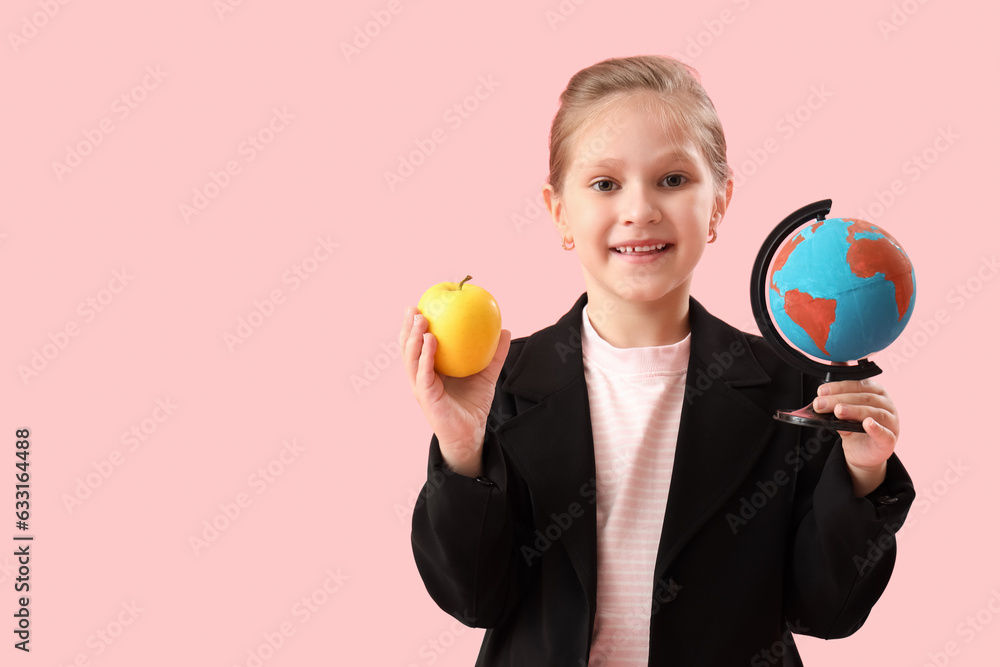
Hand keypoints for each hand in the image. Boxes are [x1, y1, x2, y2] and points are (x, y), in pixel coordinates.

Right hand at [400, 305, 511, 477]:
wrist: (471, 433)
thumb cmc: (473, 404)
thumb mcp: (486, 374)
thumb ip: (494, 354)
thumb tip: (505, 330)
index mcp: (430, 369)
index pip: (417, 343)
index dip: (414, 325)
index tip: (419, 305)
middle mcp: (421, 376)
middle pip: (408, 347)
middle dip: (407, 327)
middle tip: (413, 308)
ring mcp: (421, 386)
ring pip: (411, 358)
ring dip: (413, 337)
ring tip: (420, 319)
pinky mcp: (426, 397)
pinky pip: (423, 373)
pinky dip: (425, 356)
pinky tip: (430, 340)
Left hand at [812, 378, 898, 496]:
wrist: (864, 453)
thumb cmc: (857, 429)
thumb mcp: (844, 417)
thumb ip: (838, 409)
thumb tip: (822, 403)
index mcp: (876, 393)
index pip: (858, 385)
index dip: (839, 387)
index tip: (821, 391)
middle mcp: (886, 404)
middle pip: (863, 398)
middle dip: (838, 399)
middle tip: (820, 404)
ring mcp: (891, 422)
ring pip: (873, 412)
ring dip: (854, 410)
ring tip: (838, 411)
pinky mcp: (890, 440)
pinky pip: (885, 434)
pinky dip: (876, 428)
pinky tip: (868, 424)